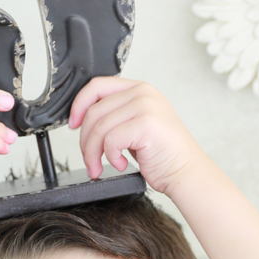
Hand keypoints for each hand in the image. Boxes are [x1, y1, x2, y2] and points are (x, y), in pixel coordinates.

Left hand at [69, 77, 201, 197]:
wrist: (186, 172)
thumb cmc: (163, 154)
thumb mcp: (136, 126)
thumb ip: (116, 116)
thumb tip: (84, 119)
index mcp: (139, 89)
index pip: (96, 86)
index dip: (79, 105)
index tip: (73, 125)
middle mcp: (142, 93)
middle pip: (94, 112)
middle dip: (85, 141)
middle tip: (90, 160)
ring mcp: (145, 106)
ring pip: (99, 128)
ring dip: (93, 154)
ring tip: (100, 167)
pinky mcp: (146, 123)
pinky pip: (110, 140)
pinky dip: (111, 157)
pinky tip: (122, 165)